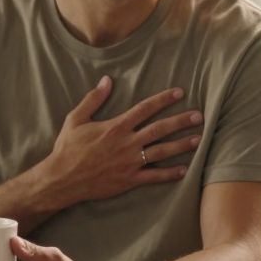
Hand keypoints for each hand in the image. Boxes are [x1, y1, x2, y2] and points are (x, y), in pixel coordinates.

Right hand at [31, 76, 203, 206]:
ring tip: (198, 139)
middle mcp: (126, 143)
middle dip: (181, 121)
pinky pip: (154, 176)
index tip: (179, 93)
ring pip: (161, 152)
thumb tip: (106, 80)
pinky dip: (169, 173)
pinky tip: (184, 170)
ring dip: (181, 145)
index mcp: (116, 127)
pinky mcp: (129, 180)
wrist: (62, 179)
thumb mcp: (76, 119)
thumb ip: (93, 99)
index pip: (145, 109)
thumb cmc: (68, 148)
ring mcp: (129, 162)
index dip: (163, 99)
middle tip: (199, 116)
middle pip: (160, 129)